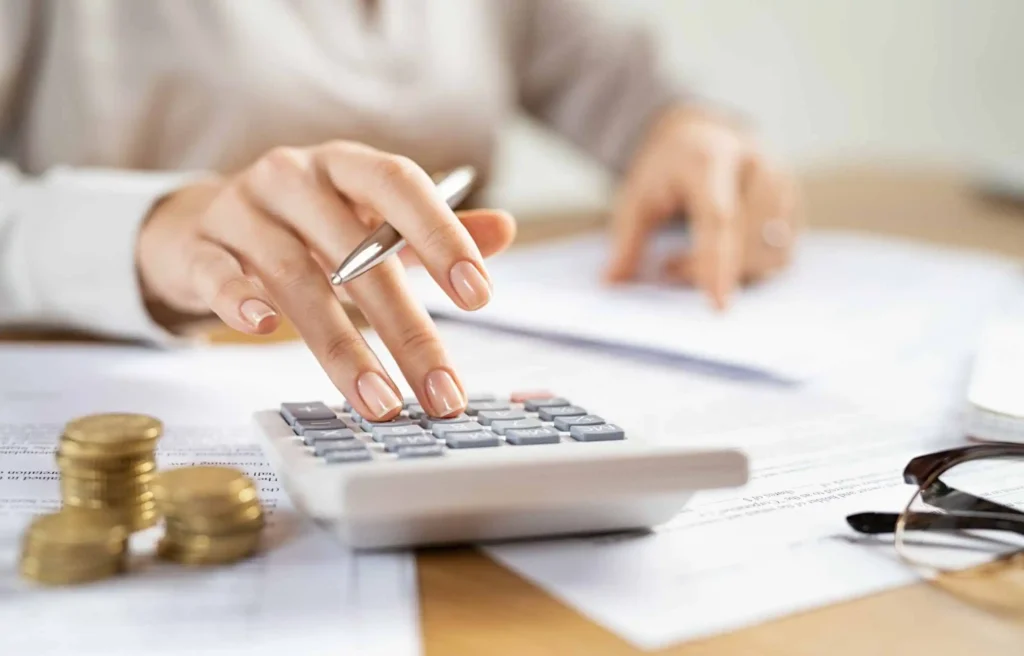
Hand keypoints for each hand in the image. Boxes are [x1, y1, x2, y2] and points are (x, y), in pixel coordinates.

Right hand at [137, 142, 515, 419]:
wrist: (200, 224)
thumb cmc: (303, 227)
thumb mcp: (368, 221)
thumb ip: (432, 230)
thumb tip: (505, 229)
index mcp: (345, 166)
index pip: (400, 186)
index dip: (442, 235)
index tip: (479, 295)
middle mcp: (293, 178)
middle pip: (355, 251)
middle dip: (406, 328)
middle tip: (441, 391)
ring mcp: (241, 210)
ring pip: (294, 274)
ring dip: (341, 346)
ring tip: (380, 401)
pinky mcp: (198, 248)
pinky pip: (217, 273)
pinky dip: (239, 300)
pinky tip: (262, 331)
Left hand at [605, 106, 799, 308]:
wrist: (701, 136)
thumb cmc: (666, 170)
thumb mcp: (635, 197)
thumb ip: (625, 240)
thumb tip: (611, 283)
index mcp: (712, 157)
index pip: (720, 217)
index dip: (718, 262)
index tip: (718, 305)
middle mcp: (757, 166)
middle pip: (749, 240)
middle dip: (711, 270)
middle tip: (668, 269)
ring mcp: (783, 184)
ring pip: (772, 254)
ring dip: (734, 273)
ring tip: (688, 261)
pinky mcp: (794, 204)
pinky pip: (782, 255)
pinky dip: (752, 269)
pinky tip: (721, 257)